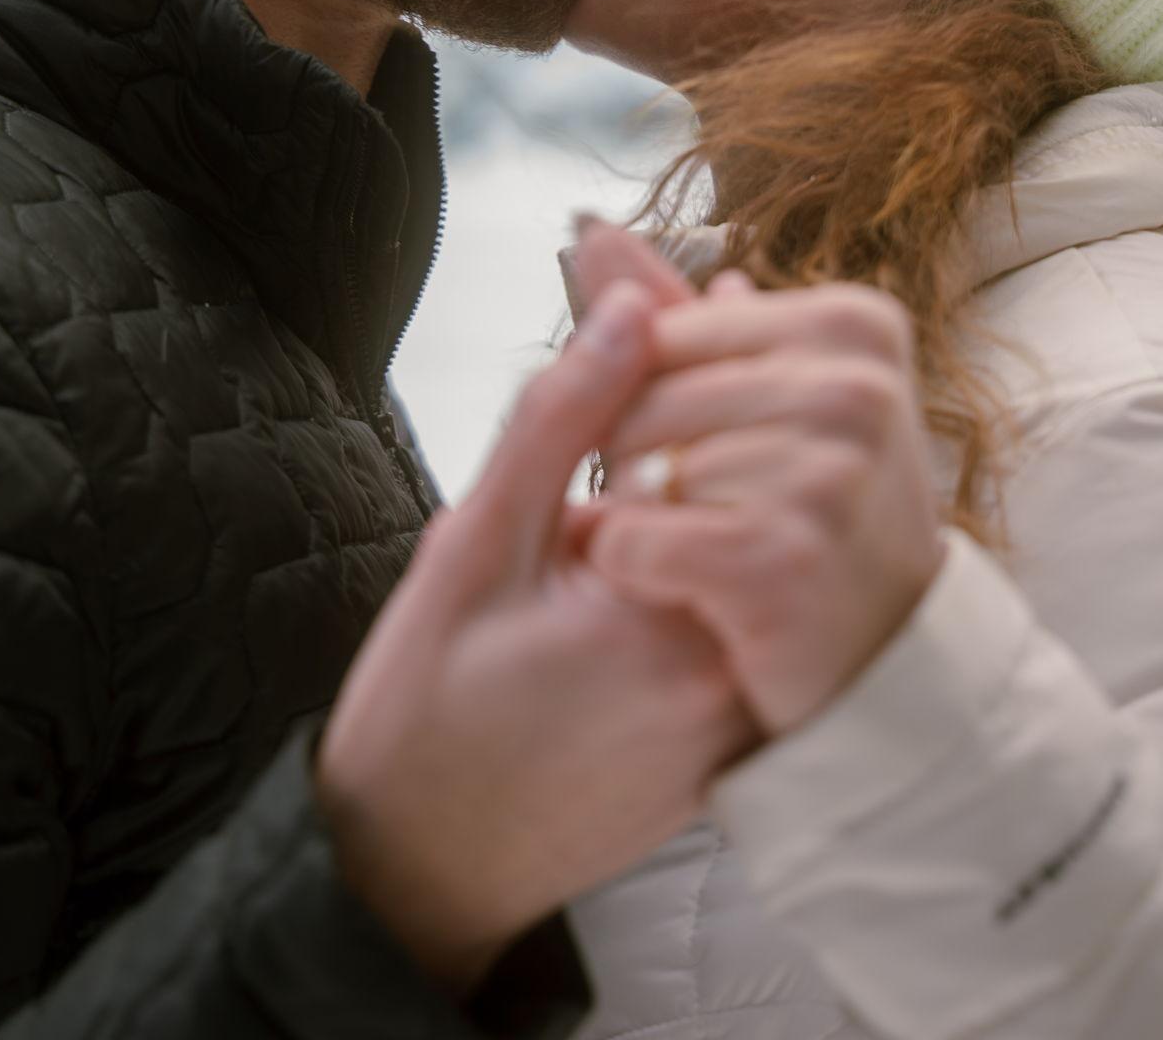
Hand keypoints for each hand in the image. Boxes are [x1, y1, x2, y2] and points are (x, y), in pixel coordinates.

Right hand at [316, 281, 757, 995]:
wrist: (413, 870)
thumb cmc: (425, 705)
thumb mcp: (476, 540)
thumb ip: (563, 418)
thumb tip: (628, 302)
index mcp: (672, 613)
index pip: (727, 446)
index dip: (711, 362)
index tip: (701, 292)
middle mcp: (729, 671)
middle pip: (749, 498)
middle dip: (723, 411)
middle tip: (709, 310)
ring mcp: (733, 718)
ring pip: (744, 555)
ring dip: (714, 478)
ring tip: (676, 405)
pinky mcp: (722, 746)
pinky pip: (731, 614)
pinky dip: (702, 553)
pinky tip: (653, 510)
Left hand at [588, 270, 946, 735]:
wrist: (885, 653)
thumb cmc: (814, 502)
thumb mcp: (765, 389)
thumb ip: (674, 311)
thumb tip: (590, 228)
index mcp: (854, 324)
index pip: (665, 330)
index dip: (638, 391)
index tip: (680, 442)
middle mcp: (855, 386)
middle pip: (649, 396)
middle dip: (638, 456)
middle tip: (689, 505)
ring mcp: (829, 471)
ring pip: (645, 467)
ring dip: (645, 515)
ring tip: (701, 545)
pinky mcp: (785, 558)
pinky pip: (638, 538)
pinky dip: (632, 567)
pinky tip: (679, 585)